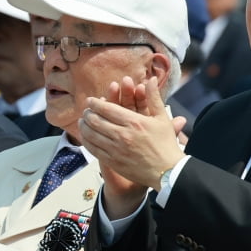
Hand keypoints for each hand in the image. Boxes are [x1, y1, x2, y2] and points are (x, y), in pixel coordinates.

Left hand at [78, 76, 184, 200]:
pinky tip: (85, 137)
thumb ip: (154, 97)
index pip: (107, 108)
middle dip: (88, 113)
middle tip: (86, 111)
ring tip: (82, 122)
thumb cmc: (166, 144)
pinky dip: (86, 141)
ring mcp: (116, 150)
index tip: (90, 101)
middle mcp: (123, 135)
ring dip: (84, 126)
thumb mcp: (162, 118)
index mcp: (134, 122)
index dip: (95, 103)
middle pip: (95, 120)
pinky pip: (93, 149)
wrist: (167, 172)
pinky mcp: (113, 162)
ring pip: (91, 134)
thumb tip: (152, 79)